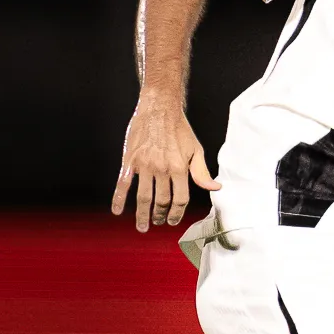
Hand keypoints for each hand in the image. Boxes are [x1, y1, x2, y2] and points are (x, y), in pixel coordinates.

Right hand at [111, 98, 218, 231]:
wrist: (159, 107)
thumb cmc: (179, 129)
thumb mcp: (196, 150)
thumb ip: (202, 172)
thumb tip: (215, 188)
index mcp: (180, 168)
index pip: (180, 199)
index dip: (177, 213)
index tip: (173, 220)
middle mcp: (162, 169)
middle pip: (162, 201)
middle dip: (160, 215)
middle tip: (158, 222)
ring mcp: (145, 165)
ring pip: (143, 197)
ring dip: (143, 215)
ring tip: (143, 226)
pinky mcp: (130, 160)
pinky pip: (123, 184)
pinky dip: (118, 199)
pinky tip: (117, 211)